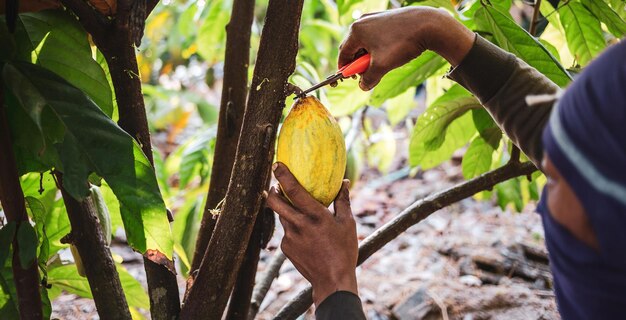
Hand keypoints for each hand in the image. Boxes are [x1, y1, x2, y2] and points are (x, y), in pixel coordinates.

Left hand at [265, 163, 358, 305]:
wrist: (332, 280)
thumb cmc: (344, 251)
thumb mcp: (347, 223)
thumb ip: (343, 201)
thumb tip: (344, 182)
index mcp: (315, 216)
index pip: (293, 190)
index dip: (282, 175)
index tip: (276, 164)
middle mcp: (299, 225)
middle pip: (274, 202)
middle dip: (272, 190)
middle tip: (275, 185)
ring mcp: (289, 238)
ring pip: (281, 216)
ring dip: (285, 209)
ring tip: (297, 209)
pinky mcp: (285, 248)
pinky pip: (286, 232)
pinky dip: (292, 227)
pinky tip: (305, 234)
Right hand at [339, 6, 474, 89]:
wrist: (428, 24)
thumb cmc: (402, 43)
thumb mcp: (382, 66)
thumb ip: (369, 79)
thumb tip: (363, 86)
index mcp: (356, 31)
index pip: (343, 54)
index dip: (345, 69)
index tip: (351, 79)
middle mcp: (363, 22)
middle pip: (353, 47)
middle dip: (358, 63)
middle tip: (367, 75)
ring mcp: (375, 18)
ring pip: (366, 42)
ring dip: (370, 57)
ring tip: (382, 65)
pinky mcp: (387, 18)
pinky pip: (376, 36)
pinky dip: (379, 48)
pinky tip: (391, 54)